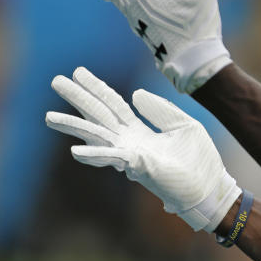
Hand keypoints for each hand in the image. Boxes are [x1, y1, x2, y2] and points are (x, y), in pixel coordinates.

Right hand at [46, 66, 240, 231]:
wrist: (211, 188)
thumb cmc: (198, 160)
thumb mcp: (184, 125)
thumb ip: (161, 110)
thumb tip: (136, 93)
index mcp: (140, 130)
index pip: (114, 104)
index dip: (97, 88)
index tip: (78, 72)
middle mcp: (130, 142)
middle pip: (100, 115)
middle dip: (78, 98)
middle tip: (55, 80)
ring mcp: (132, 155)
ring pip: (98, 136)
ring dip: (74, 126)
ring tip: (49, 117)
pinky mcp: (140, 167)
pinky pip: (115, 158)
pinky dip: (96, 153)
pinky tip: (75, 150)